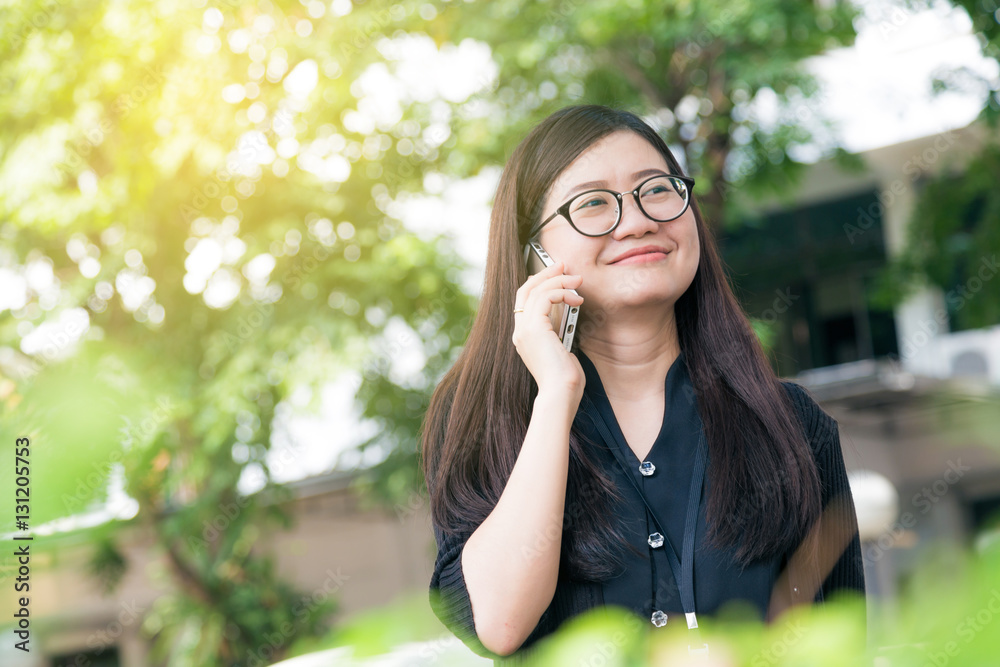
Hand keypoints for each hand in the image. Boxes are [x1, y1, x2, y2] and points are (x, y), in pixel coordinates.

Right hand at [511, 261, 585, 404]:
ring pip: (535, 289)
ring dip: (559, 280)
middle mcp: (519, 331)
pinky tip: (575, 298)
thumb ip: (558, 332)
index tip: (558, 275)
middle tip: (564, 265)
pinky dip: (561, 292)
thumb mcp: (562, 349)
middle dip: (546, 274)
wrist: (560, 394)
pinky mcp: (534, 328)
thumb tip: (565, 314)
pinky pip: (544, 297)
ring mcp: (524, 329)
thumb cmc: (565, 380)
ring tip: (577, 280)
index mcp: (524, 336)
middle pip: (526, 289)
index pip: (525, 301)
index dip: (540, 283)